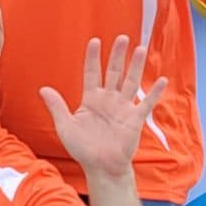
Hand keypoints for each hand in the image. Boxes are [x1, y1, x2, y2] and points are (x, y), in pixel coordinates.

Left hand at [38, 37, 169, 178]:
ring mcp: (123, 108)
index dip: (93, 58)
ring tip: (140, 49)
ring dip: (135, 66)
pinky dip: (154, 93)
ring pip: (130, 82)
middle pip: (113, 72)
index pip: (92, 73)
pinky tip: (162, 80)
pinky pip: (146, 104)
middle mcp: (108, 100)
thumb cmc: (83, 149)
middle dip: (117, 55)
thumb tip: (43, 89)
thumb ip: (57, 107)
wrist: (101, 168)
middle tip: (122, 37)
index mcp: (91, 100)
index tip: (94, 41)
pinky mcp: (135, 120)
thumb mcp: (65, 127)